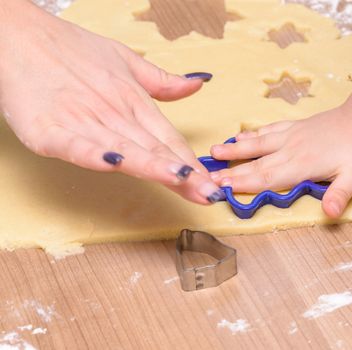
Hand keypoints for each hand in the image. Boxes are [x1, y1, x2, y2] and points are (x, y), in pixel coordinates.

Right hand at [0, 2, 223, 204]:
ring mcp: (83, 122)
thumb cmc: (72, 50)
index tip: (212, 183)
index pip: (169, 139)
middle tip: (208, 194)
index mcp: (134, 101)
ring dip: (153, 166)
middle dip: (184, 175)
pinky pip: (75, 145)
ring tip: (179, 179)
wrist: (20, 36)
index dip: (192, 162)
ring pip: (124, 149)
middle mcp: (115, 114)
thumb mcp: (125, 61)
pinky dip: (93, 154)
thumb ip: (162, 81)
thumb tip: (196, 85)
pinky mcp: (49, 130)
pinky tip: (113, 165)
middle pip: (154, 150)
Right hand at [209, 107, 351, 216]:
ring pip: (258, 144)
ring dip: (235, 149)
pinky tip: (241, 136)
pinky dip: (253, 134)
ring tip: (214, 152)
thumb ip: (339, 194)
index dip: (243, 185)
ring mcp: (291, 136)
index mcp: (302, 165)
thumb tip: (330, 214)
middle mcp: (290, 150)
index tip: (221, 188)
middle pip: (256, 164)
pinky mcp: (295, 127)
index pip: (267, 178)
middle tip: (208, 177)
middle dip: (231, 172)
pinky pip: (269, 130)